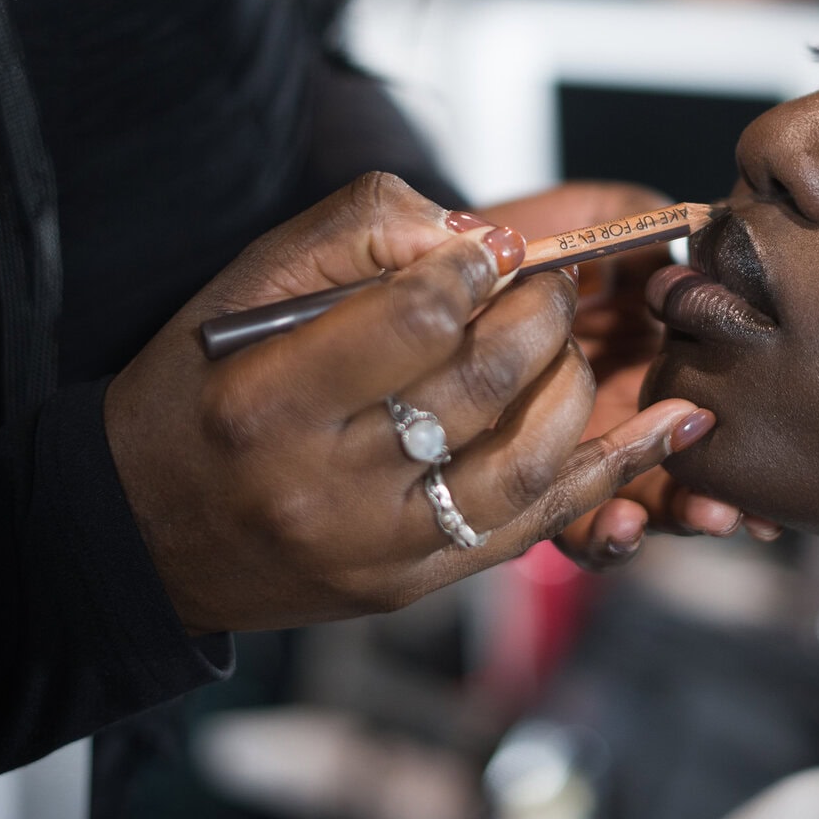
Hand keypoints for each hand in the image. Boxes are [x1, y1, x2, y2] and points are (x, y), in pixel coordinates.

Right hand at [103, 172, 717, 633]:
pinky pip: (537, 522)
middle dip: (540, 311)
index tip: (490, 250)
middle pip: (484, 380)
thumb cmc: (198, 388)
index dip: (474, 267)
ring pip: (528, 454)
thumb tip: (481, 238)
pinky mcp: (415, 585)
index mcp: (269, 401)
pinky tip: (671, 426)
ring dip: (573, 378)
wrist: (147, 531)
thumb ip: (362, 232)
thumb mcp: (249, 286)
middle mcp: (324, 487)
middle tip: (547, 282)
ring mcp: (378, 549)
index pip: (417, 316)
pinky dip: (614, 469)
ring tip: (566, 340)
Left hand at [479, 183, 780, 566]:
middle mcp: (626, 407)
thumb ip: (641, 223)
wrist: (436, 271)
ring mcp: (583, 448)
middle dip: (721, 492)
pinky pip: (573, 522)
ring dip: (676, 516)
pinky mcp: (534, 480)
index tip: (775, 440)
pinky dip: (604, 534)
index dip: (749, 425)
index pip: (711, 394)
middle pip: (689, 463)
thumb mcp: (586, 217)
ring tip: (703, 516)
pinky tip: (620, 525)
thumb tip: (706, 232)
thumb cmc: (513, 239)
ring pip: (643, 499)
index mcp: (653, 350)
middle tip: (738, 505)